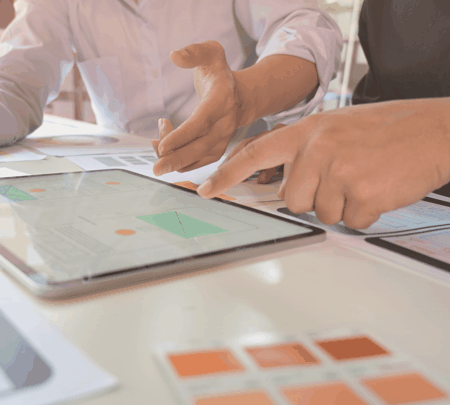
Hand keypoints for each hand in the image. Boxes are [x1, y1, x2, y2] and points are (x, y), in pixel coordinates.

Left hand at [153, 41, 244, 175]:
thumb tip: (174, 56)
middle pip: (201, 146)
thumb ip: (194, 53)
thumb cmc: (219, 73)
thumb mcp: (211, 53)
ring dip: (176, 160)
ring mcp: (223, 138)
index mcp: (222, 99)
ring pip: (199, 157)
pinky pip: (199, 162)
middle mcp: (225, 122)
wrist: (240, 95)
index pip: (201, 121)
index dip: (182, 135)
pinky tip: (164, 152)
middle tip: (156, 168)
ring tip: (155, 150)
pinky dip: (181, 162)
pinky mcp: (217, 149)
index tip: (162, 145)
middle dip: (176, 159)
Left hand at [197, 99, 449, 228]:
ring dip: (342, 204)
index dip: (226, 174)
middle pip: (292, 198)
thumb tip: (279, 179)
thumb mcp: (334, 126)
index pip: (254, 153)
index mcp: (307, 131)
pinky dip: (365, 212)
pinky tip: (379, 188)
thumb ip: (303, 149)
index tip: (206, 190)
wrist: (434, 130)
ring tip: (365, 178)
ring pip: (321, 213)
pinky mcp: (362, 194)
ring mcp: (339, 172)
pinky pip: (350, 221)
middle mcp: (317, 149)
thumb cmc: (386, 130)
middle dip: (314, 197)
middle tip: (344, 176)